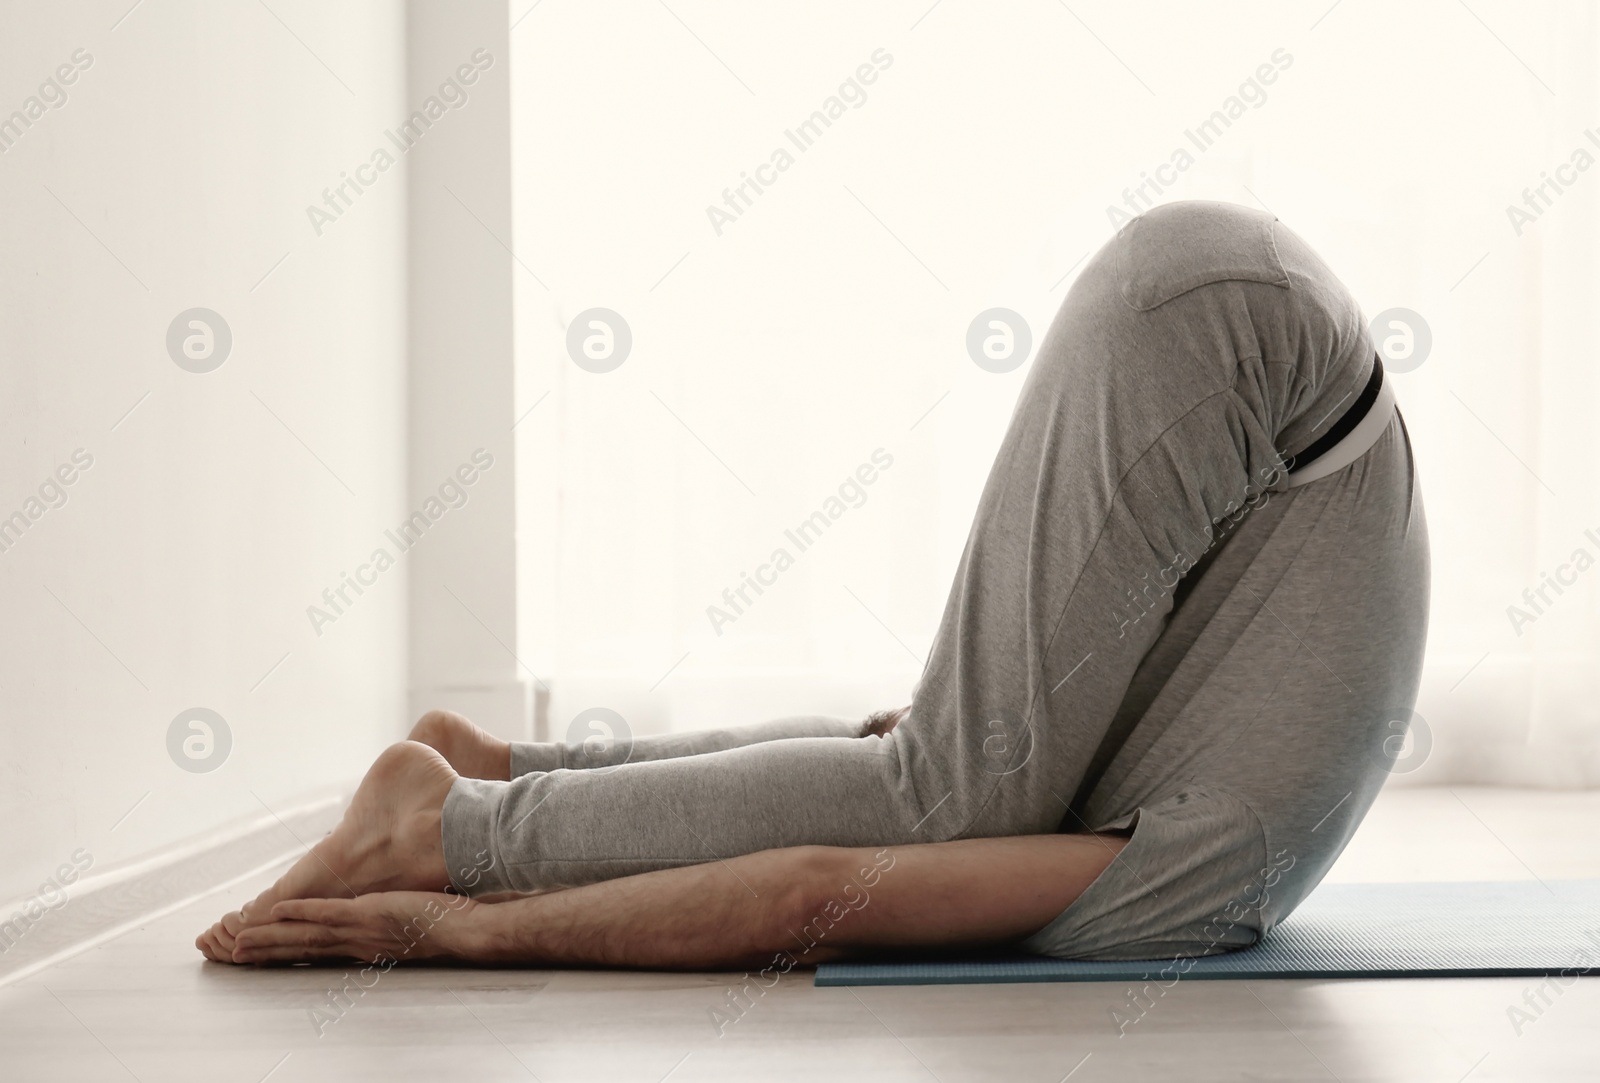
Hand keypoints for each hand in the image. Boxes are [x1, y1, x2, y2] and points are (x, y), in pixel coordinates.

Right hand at [225, 892, 483, 964]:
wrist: (465, 931)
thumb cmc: (440, 927)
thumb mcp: (403, 928)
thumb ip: (383, 925)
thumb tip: (374, 915)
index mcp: (361, 949)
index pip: (316, 954)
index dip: (284, 954)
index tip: (256, 955)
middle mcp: (355, 946)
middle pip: (302, 950)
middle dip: (266, 952)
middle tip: (232, 953)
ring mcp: (360, 932)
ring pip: (307, 936)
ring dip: (271, 938)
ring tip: (240, 942)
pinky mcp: (369, 915)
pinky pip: (329, 916)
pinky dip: (302, 913)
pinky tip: (278, 912)